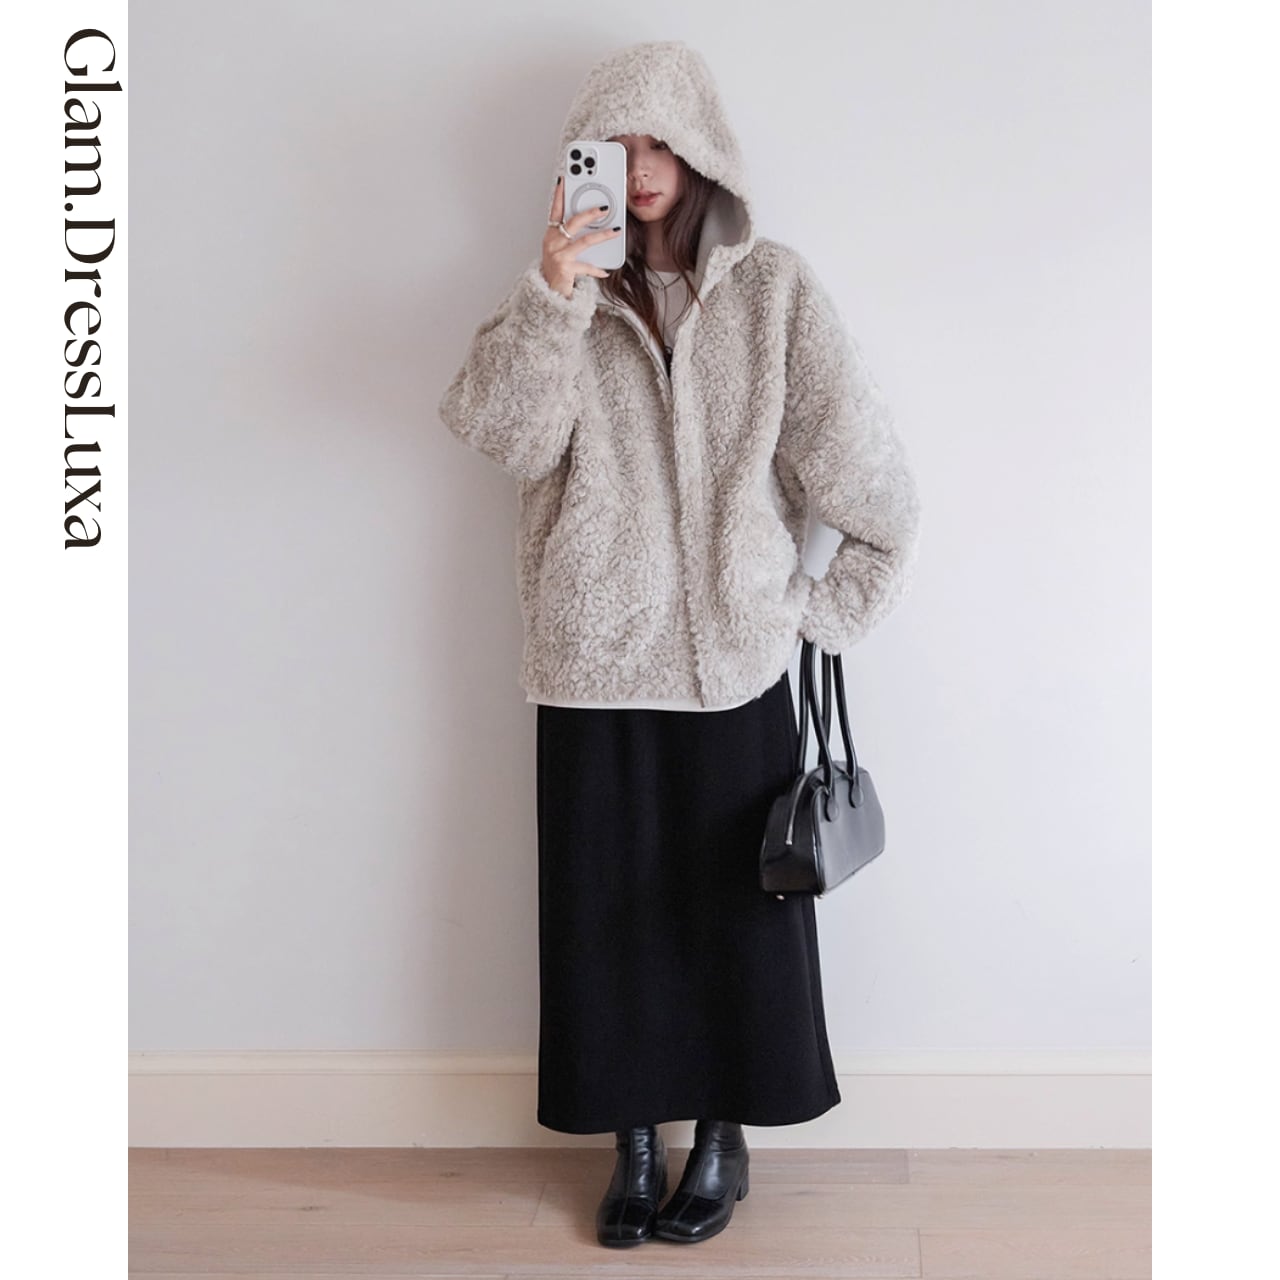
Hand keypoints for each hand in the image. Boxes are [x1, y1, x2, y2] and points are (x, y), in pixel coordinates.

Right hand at [541, 178, 619, 298]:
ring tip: (615, 232)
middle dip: (590, 213)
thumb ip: (569, 236)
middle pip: (573, 222)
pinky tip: (605, 271)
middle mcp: (553, 242)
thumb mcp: (559, 249)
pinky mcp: (566, 268)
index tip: (564, 180)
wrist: (548, 293)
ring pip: (584, 241)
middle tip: (604, 208)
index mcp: (551, 234)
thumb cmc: (555, 270)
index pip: (555, 210)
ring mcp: (559, 255)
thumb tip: (590, 224)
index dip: (559, 195)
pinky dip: (596, 269)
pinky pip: (586, 266)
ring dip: (602, 236)